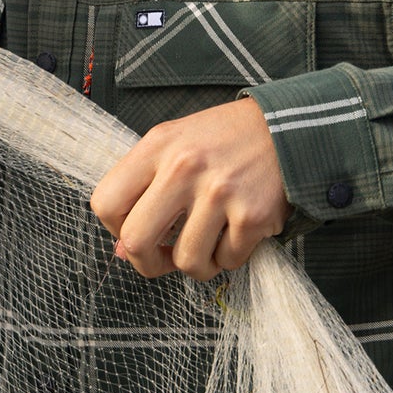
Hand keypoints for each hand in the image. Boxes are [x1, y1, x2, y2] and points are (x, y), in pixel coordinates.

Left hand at [90, 97, 290, 281]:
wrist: (287, 128)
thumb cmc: (224, 140)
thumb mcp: (175, 146)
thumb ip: (144, 189)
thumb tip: (122, 251)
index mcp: (157, 146)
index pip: (105, 203)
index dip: (115, 229)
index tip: (135, 230)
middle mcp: (183, 168)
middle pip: (136, 241)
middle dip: (147, 263)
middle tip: (163, 259)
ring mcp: (219, 193)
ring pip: (187, 261)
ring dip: (196, 264)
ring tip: (208, 245)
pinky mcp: (252, 215)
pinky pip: (227, 261)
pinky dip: (230, 257)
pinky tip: (236, 233)